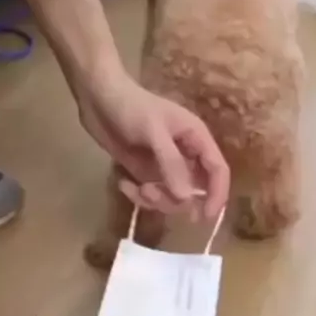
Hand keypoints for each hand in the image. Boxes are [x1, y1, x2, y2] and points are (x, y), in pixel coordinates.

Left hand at [77, 74, 229, 219]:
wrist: (97, 98)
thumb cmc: (131, 107)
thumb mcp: (154, 132)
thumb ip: (171, 164)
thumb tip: (186, 198)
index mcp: (196, 138)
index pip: (218, 170)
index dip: (217, 195)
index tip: (204, 217)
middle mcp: (185, 154)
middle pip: (196, 190)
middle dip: (176, 200)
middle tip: (151, 194)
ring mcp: (164, 165)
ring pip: (172, 197)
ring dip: (155, 200)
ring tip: (136, 188)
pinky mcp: (144, 171)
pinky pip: (151, 195)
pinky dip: (137, 196)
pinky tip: (122, 182)